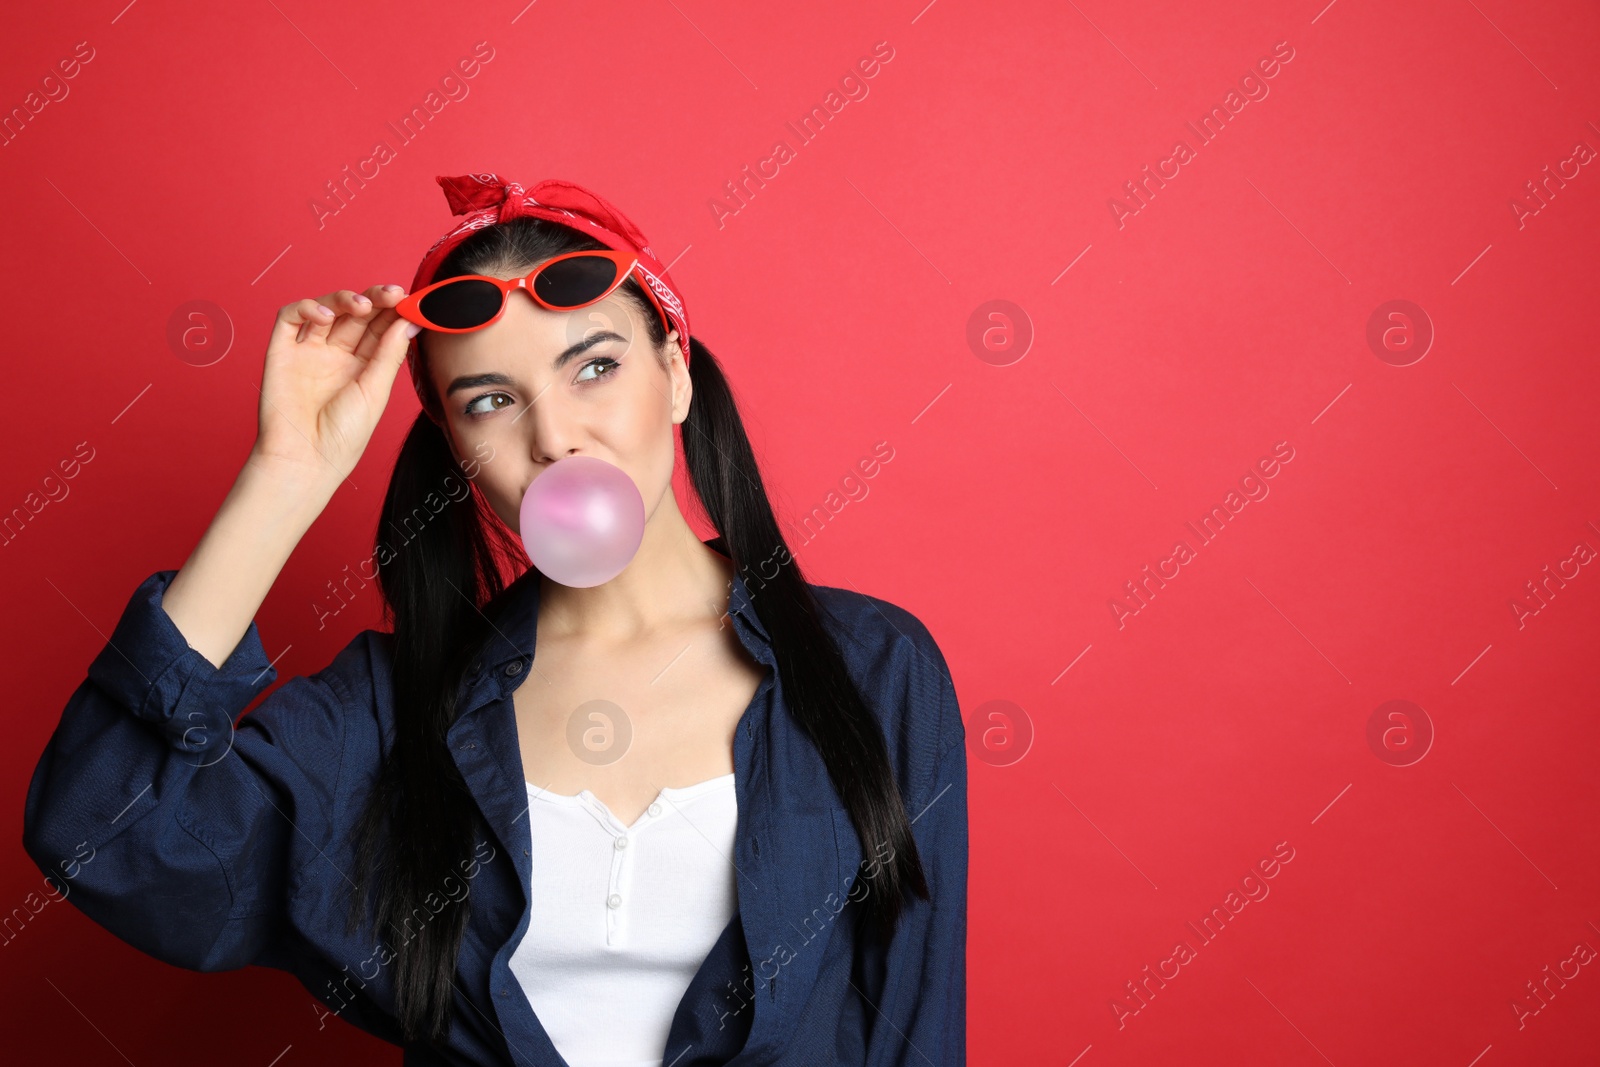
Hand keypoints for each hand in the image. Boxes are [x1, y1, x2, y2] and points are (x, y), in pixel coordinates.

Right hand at [249, 284, 417, 484]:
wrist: (306, 460)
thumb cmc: (343, 436)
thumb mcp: (375, 391)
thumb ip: (389, 354)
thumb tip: (410, 321)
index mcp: (362, 366)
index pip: (380, 328)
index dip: (394, 312)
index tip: (412, 301)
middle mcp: (336, 355)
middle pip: (356, 315)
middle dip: (376, 300)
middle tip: (392, 294)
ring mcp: (308, 351)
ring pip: (326, 310)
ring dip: (344, 300)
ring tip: (362, 305)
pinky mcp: (282, 351)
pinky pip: (289, 318)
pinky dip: (305, 309)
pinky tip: (323, 317)